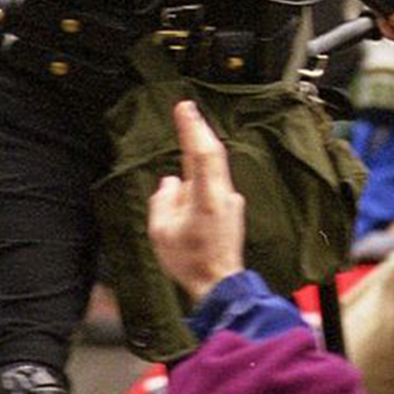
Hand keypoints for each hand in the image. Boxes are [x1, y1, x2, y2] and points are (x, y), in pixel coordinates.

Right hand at [148, 100, 245, 304]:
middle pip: (213, 154)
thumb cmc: (190, 261)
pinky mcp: (232, 210)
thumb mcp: (161, 233)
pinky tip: (188, 203)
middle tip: (187, 109)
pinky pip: (213, 188)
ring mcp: (231, 202)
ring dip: (197, 162)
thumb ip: (163, 201)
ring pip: (212, 173)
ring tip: (182, 182)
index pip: (202, 154)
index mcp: (207, 198)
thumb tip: (171, 182)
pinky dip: (200, 183)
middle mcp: (224, 195)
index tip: (185, 108)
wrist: (219, 285)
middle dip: (199, 130)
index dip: (193, 129)